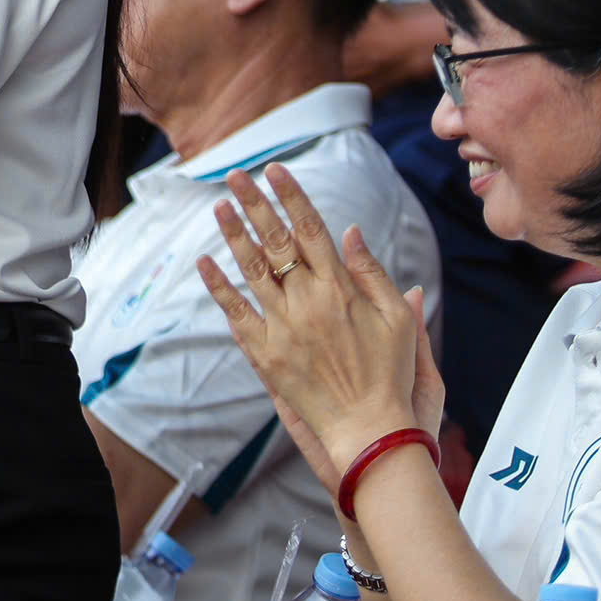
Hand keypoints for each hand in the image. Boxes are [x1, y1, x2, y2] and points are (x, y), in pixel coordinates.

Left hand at [195, 163, 441, 483]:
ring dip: (233, 234)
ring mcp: (283, 327)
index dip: (290, 196)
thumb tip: (351, 230)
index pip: (310, 228)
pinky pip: (236, 313)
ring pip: (251, 270)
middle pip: (276, 240)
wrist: (368, 431)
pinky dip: (218, 287)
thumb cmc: (390, 374)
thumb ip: (371, 272)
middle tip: (235, 176)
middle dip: (254, 203)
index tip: (274, 170)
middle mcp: (308, 302)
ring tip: (218, 206)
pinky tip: (204, 263)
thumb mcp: (396, 319)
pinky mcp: (266, 353)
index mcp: (341, 289)